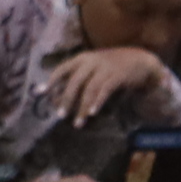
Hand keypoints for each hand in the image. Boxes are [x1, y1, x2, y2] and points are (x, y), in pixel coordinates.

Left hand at [42, 46, 167, 120]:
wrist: (139, 59)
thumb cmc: (111, 66)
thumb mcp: (92, 67)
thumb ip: (78, 78)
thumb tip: (58, 96)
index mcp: (81, 58)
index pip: (62, 69)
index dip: (51, 81)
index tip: (40, 93)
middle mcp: (91, 61)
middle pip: (74, 81)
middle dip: (66, 99)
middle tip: (60, 115)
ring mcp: (105, 68)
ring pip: (89, 89)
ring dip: (82, 107)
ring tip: (78, 122)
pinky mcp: (118, 76)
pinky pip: (105, 90)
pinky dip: (98, 102)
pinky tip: (93, 113)